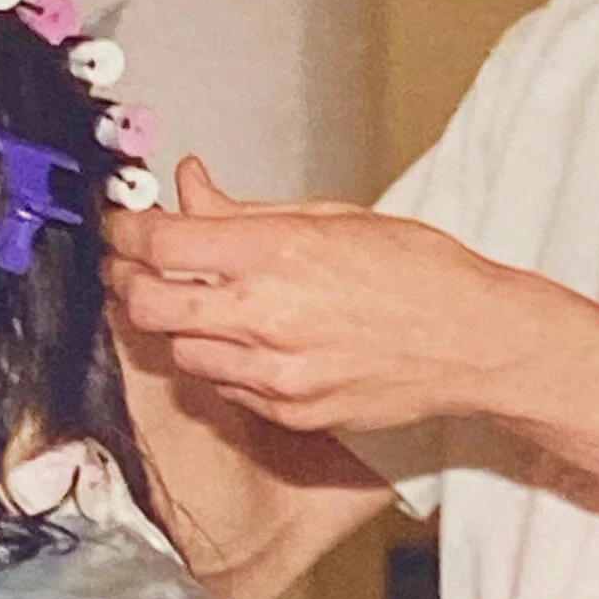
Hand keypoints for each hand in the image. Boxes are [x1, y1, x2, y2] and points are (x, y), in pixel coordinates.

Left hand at [103, 158, 559, 431]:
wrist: (474, 341)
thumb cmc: (422, 272)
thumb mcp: (334, 217)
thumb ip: (248, 211)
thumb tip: (191, 187)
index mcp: (280, 252)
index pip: (162, 242)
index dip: (128, 230)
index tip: (124, 225)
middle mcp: (268, 316)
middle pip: (147, 305)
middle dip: (128, 281)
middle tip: (133, 266)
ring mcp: (275, 373)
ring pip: (179, 352)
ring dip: (179, 325)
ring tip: (208, 303)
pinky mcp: (288, 411)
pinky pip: (224, 387)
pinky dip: (224, 360)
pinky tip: (253, 339)